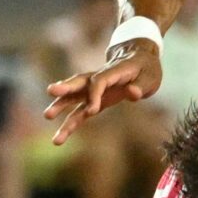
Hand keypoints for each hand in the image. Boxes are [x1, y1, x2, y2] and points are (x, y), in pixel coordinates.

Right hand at [43, 41, 161, 143]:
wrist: (138, 59)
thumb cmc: (146, 68)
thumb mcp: (150, 77)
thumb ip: (140, 86)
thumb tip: (132, 94)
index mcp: (114, 71)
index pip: (99, 81)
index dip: (94, 94)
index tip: (93, 110)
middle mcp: (99, 78)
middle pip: (80, 82)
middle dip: (66, 87)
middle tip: (50, 91)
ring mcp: (94, 89)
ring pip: (75, 96)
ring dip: (61, 105)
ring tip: (47, 116)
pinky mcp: (94, 99)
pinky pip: (80, 111)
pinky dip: (70, 123)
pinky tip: (60, 137)